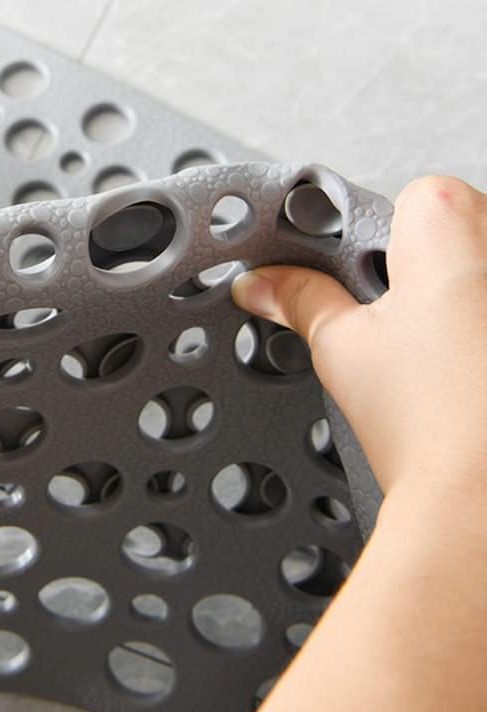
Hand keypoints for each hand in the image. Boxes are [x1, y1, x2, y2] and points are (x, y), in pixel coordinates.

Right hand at [232, 175, 486, 497]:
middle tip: (395, 326)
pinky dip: (476, 332)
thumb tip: (262, 284)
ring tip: (434, 358)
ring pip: (479, 271)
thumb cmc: (430, 426)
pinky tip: (466, 372)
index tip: (360, 282)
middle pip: (455, 229)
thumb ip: (300, 301)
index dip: (380, 242)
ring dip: (458, 300)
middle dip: (420, 271)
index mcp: (451, 227)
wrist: (479, 498)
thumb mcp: (341, 349)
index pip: (412, 198)